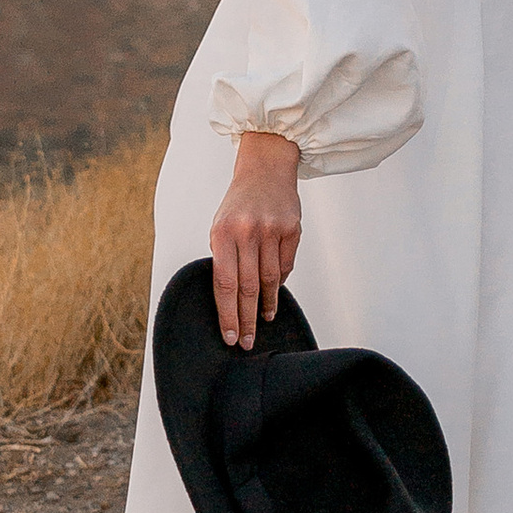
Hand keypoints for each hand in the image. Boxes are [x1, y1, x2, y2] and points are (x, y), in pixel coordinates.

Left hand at [209, 130, 301, 347]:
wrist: (265, 170)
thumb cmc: (238, 204)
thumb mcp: (220, 226)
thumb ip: (224, 259)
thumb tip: (230, 298)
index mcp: (222, 233)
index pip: (225, 284)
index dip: (227, 314)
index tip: (229, 336)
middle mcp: (247, 233)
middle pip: (247, 289)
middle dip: (246, 320)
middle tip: (246, 343)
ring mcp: (271, 230)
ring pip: (269, 281)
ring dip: (266, 306)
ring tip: (262, 321)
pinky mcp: (292, 230)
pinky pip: (285, 266)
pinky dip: (279, 284)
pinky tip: (274, 295)